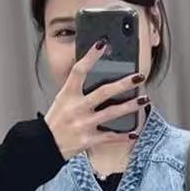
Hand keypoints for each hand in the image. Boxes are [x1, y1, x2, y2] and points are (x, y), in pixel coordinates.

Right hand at [44, 40, 146, 159]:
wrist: (45, 146)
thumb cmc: (56, 121)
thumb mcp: (62, 100)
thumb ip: (77, 90)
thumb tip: (99, 77)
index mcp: (67, 95)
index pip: (79, 71)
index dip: (90, 57)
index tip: (102, 44)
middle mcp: (76, 108)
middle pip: (103, 92)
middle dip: (123, 84)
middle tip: (139, 76)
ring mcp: (83, 124)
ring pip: (111, 113)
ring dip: (130, 106)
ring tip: (144, 99)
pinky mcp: (88, 140)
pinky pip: (109, 137)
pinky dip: (123, 136)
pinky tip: (134, 133)